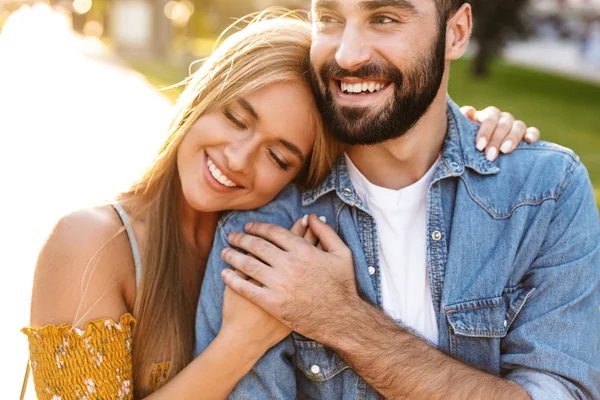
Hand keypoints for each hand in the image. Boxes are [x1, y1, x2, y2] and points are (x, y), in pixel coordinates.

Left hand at [220, 214, 356, 340]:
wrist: (341, 320)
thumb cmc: (343, 287)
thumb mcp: (342, 254)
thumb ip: (327, 232)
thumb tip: (312, 216)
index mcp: (303, 250)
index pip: (273, 233)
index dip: (258, 227)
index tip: (248, 227)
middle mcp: (289, 264)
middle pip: (257, 246)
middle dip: (241, 239)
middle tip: (232, 237)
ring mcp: (279, 284)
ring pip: (248, 264)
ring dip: (232, 256)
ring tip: (225, 252)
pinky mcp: (272, 303)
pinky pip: (246, 288)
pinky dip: (232, 279)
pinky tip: (224, 274)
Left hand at [460, 105, 540, 160]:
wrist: (478, 155)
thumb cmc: (466, 143)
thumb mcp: (461, 134)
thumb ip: (462, 121)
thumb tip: (470, 111)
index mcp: (487, 116)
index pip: (490, 117)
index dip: (485, 131)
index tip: (479, 146)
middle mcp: (502, 119)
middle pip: (504, 123)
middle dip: (497, 139)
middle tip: (490, 155)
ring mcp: (514, 126)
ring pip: (519, 126)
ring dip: (513, 138)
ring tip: (505, 151)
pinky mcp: (525, 135)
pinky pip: (533, 131)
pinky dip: (532, 134)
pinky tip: (529, 141)